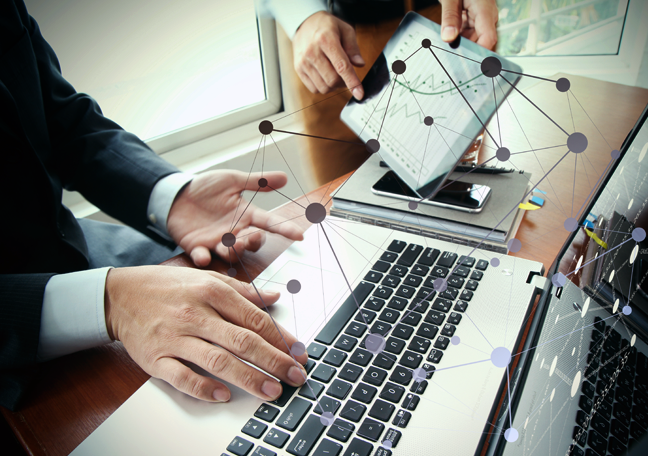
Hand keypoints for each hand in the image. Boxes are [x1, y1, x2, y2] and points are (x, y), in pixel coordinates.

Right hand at [104, 266, 308, 401]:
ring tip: (271, 390)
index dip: (281, 337)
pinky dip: (204, 388)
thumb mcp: (206, 279)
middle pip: (242, 341)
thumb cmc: (166, 286)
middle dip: (274, 361)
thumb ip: (243, 291)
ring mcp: (175, 338)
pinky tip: (223, 395)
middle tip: (296, 376)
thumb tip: (276, 297)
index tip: (298, 352)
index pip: (254, 318)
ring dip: (248, 377)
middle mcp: (196, 314)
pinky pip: (182, 377)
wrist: (119, 295)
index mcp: (211, 292)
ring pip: (217, 360)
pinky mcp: (156, 358)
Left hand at [167, 170, 303, 266]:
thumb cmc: (206, 187)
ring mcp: (216, 242)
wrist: (176, 194)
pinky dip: (203, 258)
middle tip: (253, 236)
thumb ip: (257, 181)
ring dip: (233, 251)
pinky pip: (202, 256)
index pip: (269, 223)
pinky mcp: (197, 246)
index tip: (299, 235)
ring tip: (231, 244)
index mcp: (245, 216)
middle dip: (254, 242)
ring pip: (230, 254)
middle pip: (252, 243)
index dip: (284, 229)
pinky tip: (203, 255)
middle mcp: (234, 232)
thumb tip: (284, 177)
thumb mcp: (232, 180)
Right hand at [293, 11, 364, 98]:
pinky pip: (314, 88)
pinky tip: (325, 75)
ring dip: (334, 86)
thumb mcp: (345, 30)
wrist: (305, 24)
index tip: (359, 94)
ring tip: (335, 74)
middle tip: (346, 75)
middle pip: (332, 80)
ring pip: (324, 87)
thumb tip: (360, 64)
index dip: (352, 82)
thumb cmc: (328, 27)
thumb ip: (353, 47)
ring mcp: (303, 62)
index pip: (341, 66)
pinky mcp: (298, 69)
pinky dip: (324, 86)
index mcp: (326, 39)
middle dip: (344, 83)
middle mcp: (312, 51)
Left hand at [439, 0, 497, 49]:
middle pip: (478, 41)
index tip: (466, 62)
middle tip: (448, 52)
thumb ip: (450, 16)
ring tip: (446, 41)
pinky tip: (448, 35)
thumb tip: (448, 38)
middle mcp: (487, 16)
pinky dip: (457, 36)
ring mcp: (481, 19)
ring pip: (471, 40)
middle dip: (464, 48)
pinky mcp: (474, 21)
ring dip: (459, 42)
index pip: (488, 38)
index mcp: (485, 9)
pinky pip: (467, 34)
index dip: (479, 53)